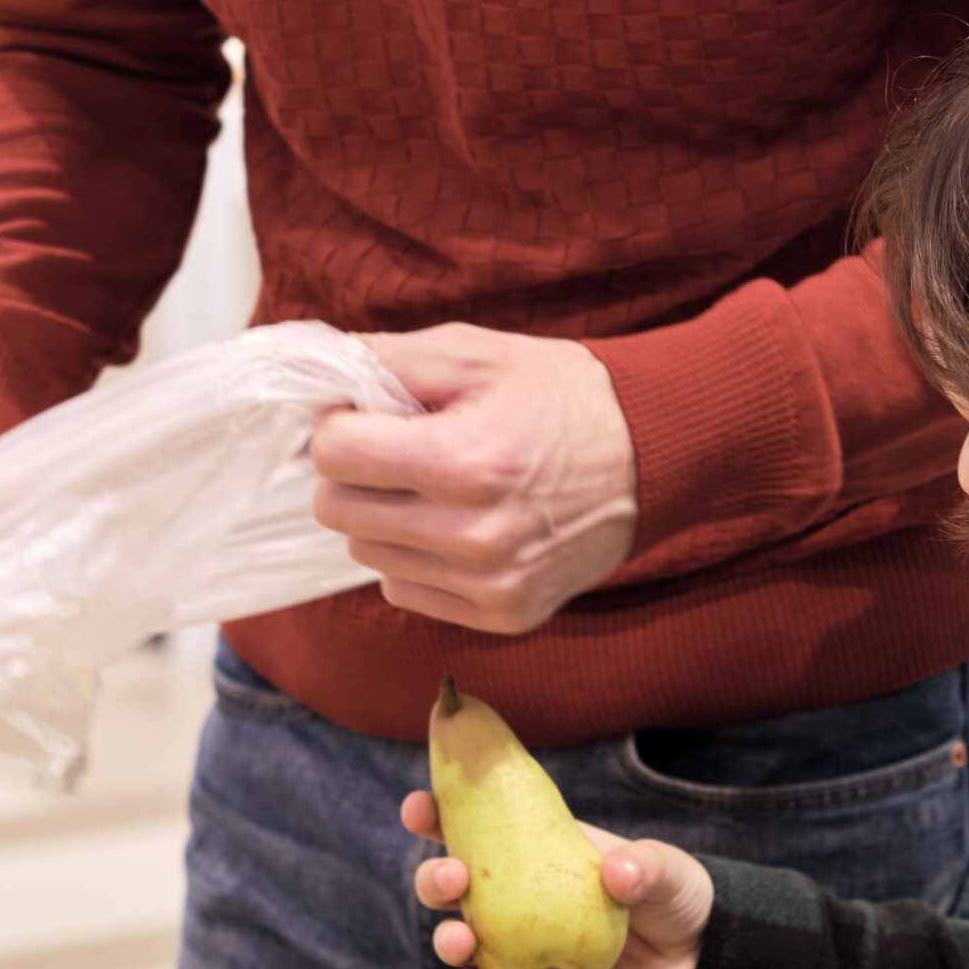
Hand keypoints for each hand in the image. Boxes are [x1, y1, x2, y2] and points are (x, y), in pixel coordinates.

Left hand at [313, 323, 637, 633]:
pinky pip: (405, 590)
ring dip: (384, 516)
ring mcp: (490, 583)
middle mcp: (475, 534)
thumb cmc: (561, 398)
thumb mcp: (478, 354)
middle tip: (395, 449)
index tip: (365, 415)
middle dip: (354, 473)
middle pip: (338, 510)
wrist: (650, 457)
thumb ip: (389, 360)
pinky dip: (415, 556)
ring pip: (366, 553)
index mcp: (465, 461)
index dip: (339, 425)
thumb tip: (318, 379)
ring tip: (436, 486)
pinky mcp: (504, 614)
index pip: (334, 456)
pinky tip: (456, 525)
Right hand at [401, 791, 711, 968]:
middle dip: (434, 878)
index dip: (439, 815)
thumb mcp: (668, 871)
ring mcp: (519, 939)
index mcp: (538, 849)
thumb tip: (619, 873)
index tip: (419, 808)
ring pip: (461, 936)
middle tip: (453, 878)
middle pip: (453, 883)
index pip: (478, 826)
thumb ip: (646, 866)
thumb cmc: (675, 896)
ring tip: (459, 943)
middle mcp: (517, 893)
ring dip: (446, 937)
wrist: (695, 958)